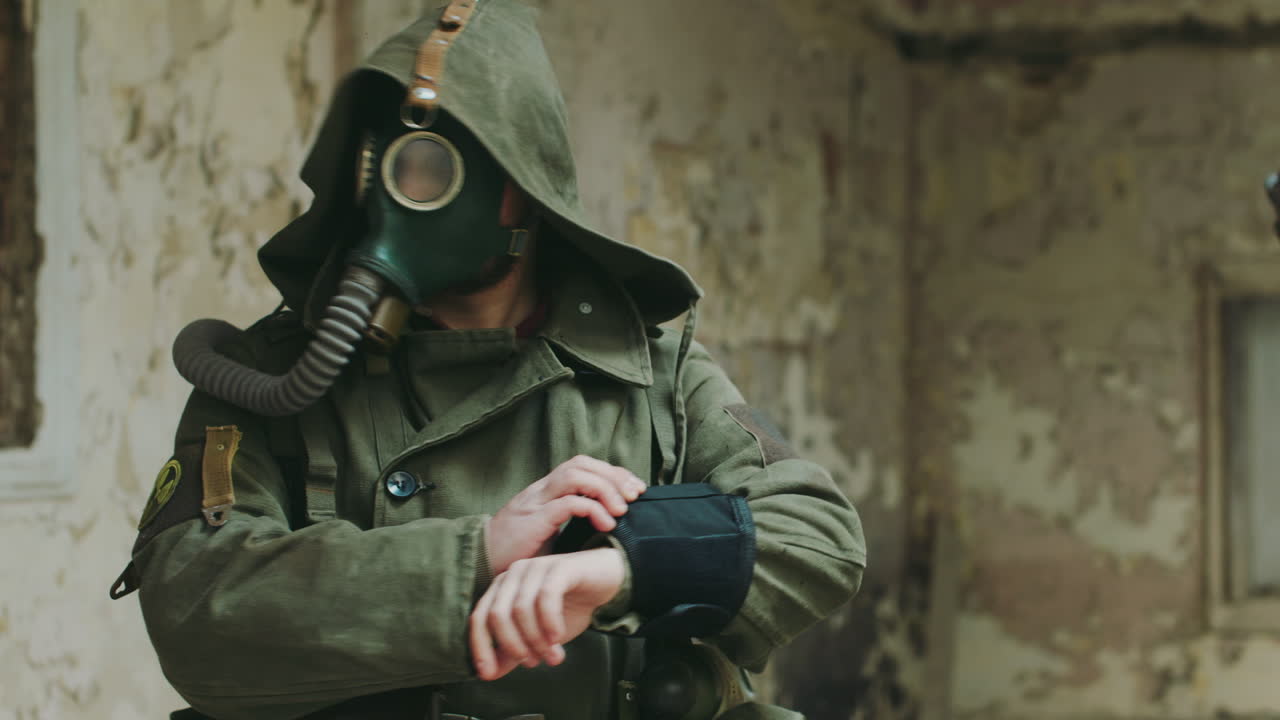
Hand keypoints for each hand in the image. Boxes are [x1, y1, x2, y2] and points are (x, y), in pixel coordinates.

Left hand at [470, 547, 625, 680]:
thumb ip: (512, 651)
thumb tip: (487, 674)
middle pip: (497, 615)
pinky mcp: (559, 567)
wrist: (606, 581)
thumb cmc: (570, 606)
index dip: (480, 647)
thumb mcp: (538, 635)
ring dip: (536, 639)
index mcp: (502, 588)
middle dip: (513, 646)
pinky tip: (558, 636)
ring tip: (552, 655)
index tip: (487, 674)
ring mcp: (536, 567)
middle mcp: (514, 574)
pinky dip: (550, 622)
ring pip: (522, 609)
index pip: (479, 617)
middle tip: (533, 662)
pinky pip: (546, 597)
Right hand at [486, 455, 644, 575]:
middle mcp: (540, 490)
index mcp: (546, 491)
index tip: (634, 488)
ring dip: (605, 489)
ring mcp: (534, 502)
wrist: (478, 564)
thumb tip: (608, 526)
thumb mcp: (549, 535)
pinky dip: (591, 509)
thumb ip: (571, 525)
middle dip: (613, 475)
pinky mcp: (532, 521)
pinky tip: (606, 524)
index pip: (582, 465)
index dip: (612, 472)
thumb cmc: (516, 554)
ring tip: (622, 510)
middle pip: (581, 463)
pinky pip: (565, 503)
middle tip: (636, 494)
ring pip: (574, 475)